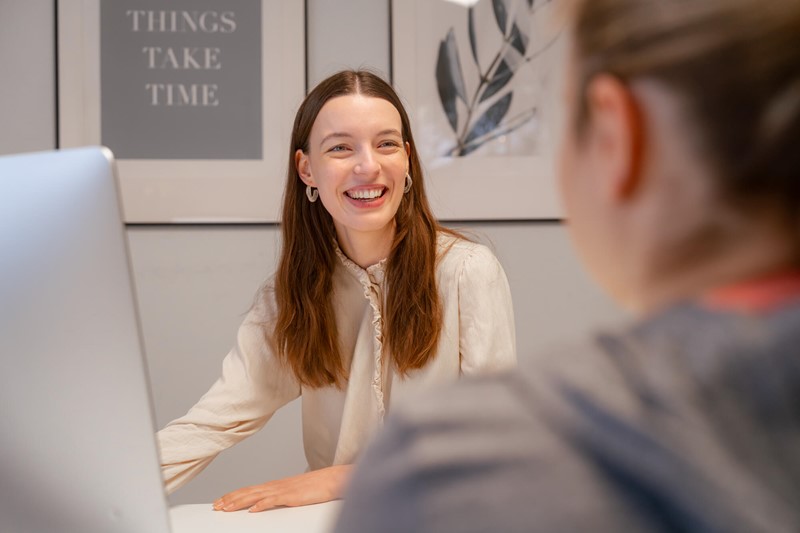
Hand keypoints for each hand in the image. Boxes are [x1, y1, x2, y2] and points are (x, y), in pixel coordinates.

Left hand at [212, 464, 352, 512]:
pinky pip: (274, 500)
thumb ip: (281, 496)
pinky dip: (262, 504)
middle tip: (216, 506)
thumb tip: (269, 503)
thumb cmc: (317, 487)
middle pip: (248, 491)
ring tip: (226, 507)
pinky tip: (253, 509)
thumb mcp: (295, 493)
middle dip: (231, 499)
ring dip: (240, 501)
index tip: (221, 501)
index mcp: (276, 485)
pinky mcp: (293, 496)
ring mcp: (284, 489)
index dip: (234, 495)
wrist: (334, 479)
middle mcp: (276, 485)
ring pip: (256, 495)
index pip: (250, 489)